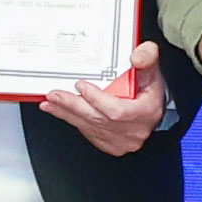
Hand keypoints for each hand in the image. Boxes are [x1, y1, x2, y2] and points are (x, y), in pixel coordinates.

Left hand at [41, 50, 164, 158]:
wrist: (151, 110)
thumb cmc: (148, 90)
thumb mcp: (151, 70)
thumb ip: (147, 58)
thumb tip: (138, 56)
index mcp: (146, 112)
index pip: (117, 111)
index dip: (96, 99)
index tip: (80, 84)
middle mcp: (134, 131)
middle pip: (98, 119)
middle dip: (73, 105)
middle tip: (55, 95)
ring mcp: (122, 141)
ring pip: (89, 127)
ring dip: (67, 113)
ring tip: (50, 102)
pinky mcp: (111, 145)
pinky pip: (88, 132)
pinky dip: (73, 120)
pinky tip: (60, 111)